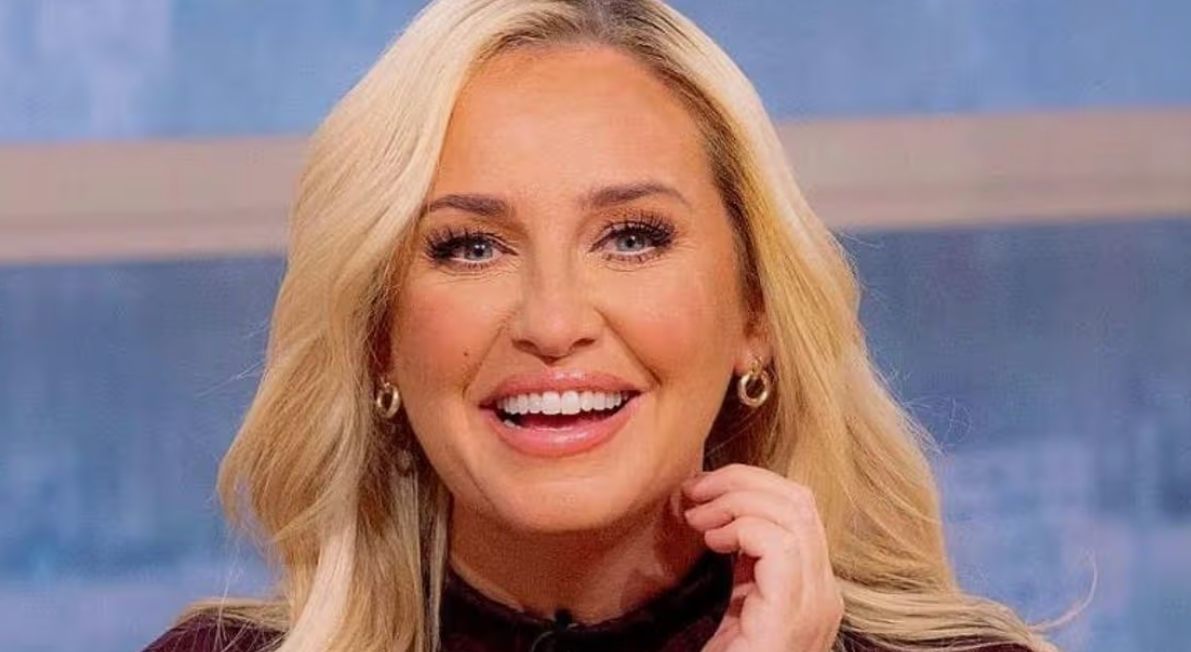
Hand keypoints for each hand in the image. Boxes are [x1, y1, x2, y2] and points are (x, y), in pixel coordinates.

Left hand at [682, 464, 843, 651]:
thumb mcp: (737, 604)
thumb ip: (742, 563)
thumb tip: (714, 509)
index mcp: (812, 584)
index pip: (798, 507)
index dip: (750, 485)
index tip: (703, 491)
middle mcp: (825, 591)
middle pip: (800, 499)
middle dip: (742, 481)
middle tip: (695, 492)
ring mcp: (816, 603)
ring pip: (793, 512)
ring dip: (736, 500)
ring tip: (697, 517)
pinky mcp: (794, 614)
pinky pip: (779, 544)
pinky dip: (741, 527)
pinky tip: (712, 540)